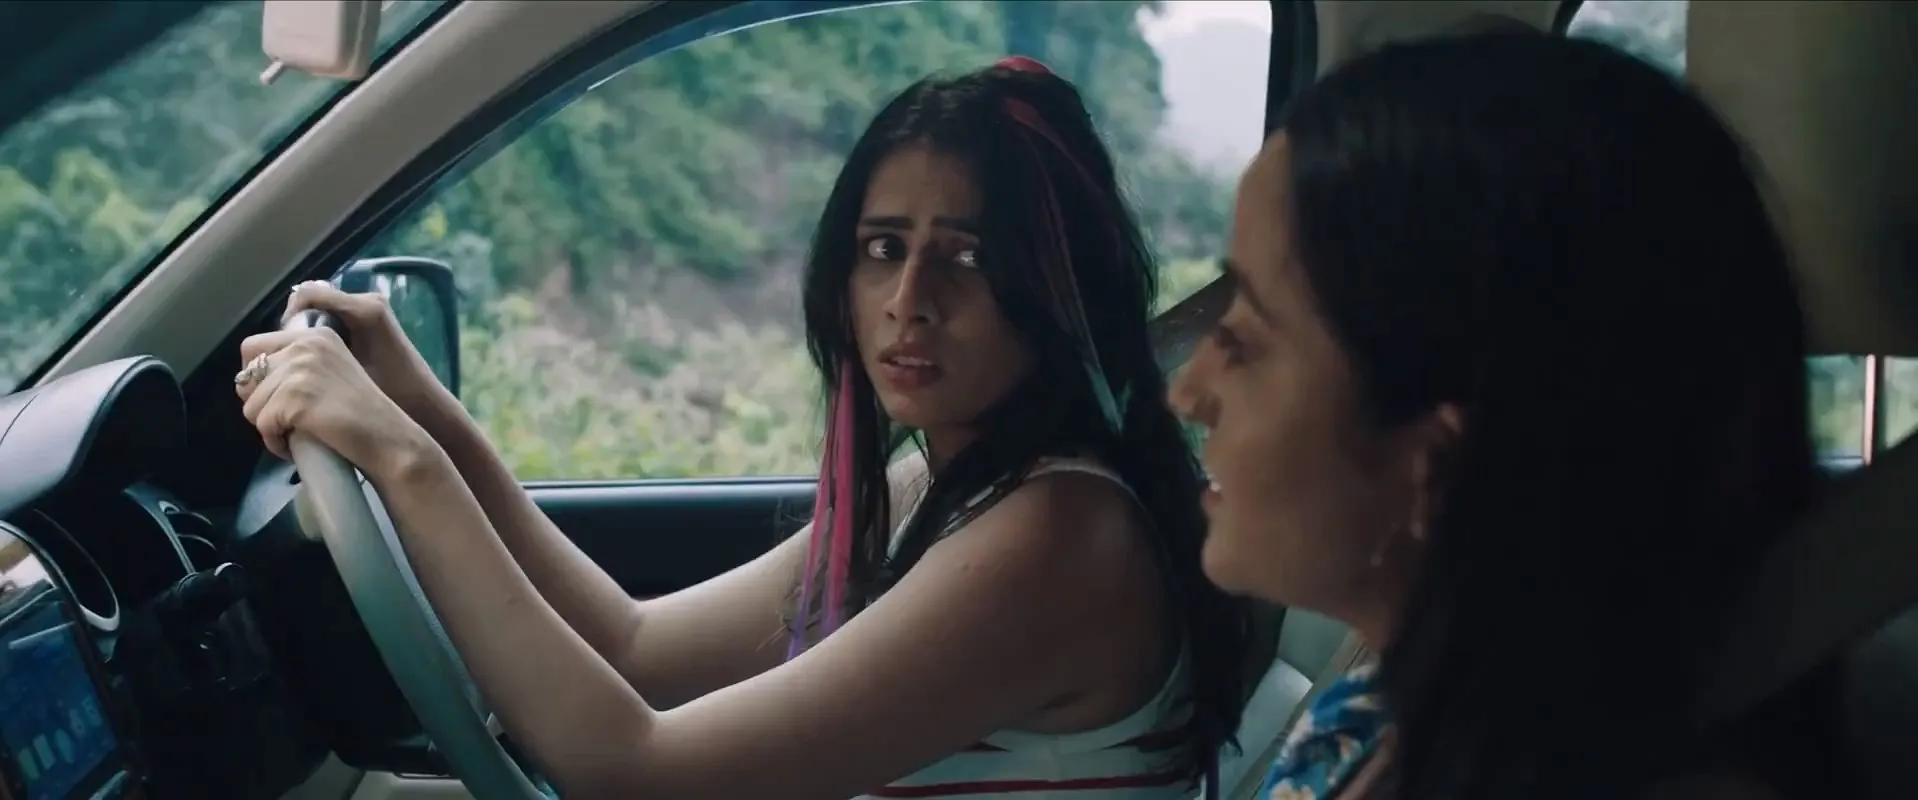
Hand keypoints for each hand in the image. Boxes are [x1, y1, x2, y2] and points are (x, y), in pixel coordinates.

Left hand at [235, 325, 435, 481]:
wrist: (388, 437)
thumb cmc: (363, 413)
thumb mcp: (331, 372)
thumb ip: (298, 365)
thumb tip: (249, 380)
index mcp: (315, 335)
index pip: (253, 346)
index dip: (255, 377)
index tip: (276, 398)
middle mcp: (306, 344)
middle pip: (246, 376)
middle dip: (259, 403)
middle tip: (286, 420)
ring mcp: (300, 369)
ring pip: (251, 405)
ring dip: (268, 427)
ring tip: (296, 435)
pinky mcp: (295, 397)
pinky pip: (263, 424)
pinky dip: (275, 442)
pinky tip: (296, 446)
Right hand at [282, 280, 449, 418]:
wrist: (425, 403)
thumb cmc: (393, 395)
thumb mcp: (351, 376)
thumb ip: (318, 359)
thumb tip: (279, 350)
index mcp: (365, 310)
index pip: (308, 295)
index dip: (287, 317)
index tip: (282, 346)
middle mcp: (366, 301)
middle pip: (311, 301)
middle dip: (294, 327)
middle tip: (286, 356)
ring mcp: (369, 308)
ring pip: (319, 310)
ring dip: (304, 332)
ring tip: (298, 359)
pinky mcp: (369, 319)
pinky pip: (331, 317)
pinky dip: (318, 334)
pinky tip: (315, 360)